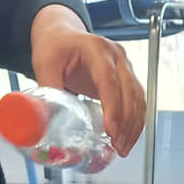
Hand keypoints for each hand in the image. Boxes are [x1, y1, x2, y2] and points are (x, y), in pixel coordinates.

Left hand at [30, 4, 145, 156]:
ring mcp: (125, 67)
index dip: (113, 107)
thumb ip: (49, 88)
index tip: (111, 130)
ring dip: (133, 126)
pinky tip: (126, 138)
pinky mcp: (127, 79)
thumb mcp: (44, 63)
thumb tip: (48, 119)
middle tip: (117, 145)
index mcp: (97, 49)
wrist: (63, 36)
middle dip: (126, 122)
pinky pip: (137, 102)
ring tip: (122, 147)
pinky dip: (135, 122)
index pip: (110, 80)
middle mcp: (116, 57)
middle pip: (130, 92)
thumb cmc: (55, 46)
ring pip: (138, 99)